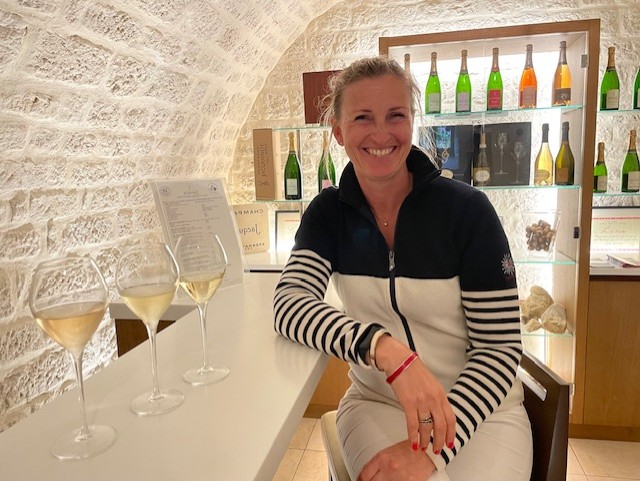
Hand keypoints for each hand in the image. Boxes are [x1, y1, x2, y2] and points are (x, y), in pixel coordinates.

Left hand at [357, 439, 435, 480]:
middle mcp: (389, 468)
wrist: (427, 452)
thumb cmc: (409, 450)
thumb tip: (368, 474)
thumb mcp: (390, 452)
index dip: (361, 480)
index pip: (364, 475)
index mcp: (382, 458)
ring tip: (387, 479)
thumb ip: (378, 463)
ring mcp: (399, 477)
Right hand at [375, 336, 455, 454]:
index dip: (451, 433)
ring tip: (424, 448)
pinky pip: (413, 424)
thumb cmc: (414, 371)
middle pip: (441, 426)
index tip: (449, 443)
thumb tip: (438, 414)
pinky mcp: (409, 403)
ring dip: (425, 440)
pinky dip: (413, 436)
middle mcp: (434, 399)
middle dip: (439, 441)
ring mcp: (422, 402)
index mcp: (441, 395)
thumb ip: (436, 398)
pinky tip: (413, 443)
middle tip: (437, 449)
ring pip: (426, 427)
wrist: (400, 361)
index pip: (451, 418)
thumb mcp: (432, 384)